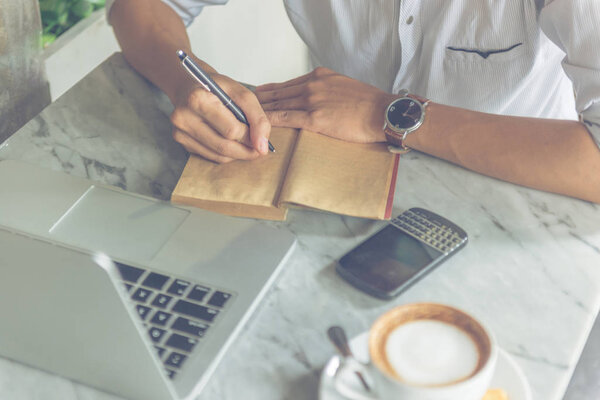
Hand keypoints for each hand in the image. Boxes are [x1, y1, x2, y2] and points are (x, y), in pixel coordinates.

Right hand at [170, 69, 270, 162]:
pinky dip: (226, 154)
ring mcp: (180, 132)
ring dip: (237, 153)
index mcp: (197, 99)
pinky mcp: (182, 142)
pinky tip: (231, 143)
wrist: (191, 86)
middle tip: (259, 149)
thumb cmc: (216, 88)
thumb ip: (257, 117)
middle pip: (224, 146)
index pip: (231, 130)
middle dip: (246, 150)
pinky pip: (211, 156)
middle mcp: (183, 117)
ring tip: (246, 143)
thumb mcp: (241, 93)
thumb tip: (262, 146)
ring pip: (219, 156)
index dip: (251, 136)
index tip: (261, 137)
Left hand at [255, 67, 396, 142]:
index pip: (288, 84)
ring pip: (278, 104)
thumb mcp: (343, 86)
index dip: (270, 91)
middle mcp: (312, 84)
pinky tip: (260, 124)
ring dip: (260, 111)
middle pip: (278, 93)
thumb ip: (326, 89)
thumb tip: (316, 98)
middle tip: (243, 105)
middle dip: (259, 100)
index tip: (258, 94)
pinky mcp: (314, 118)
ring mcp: (312, 100)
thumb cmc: (368, 104)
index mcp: (319, 76)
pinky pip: (285, 118)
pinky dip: (270, 121)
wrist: (382, 112)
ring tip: (246, 116)